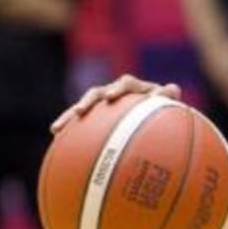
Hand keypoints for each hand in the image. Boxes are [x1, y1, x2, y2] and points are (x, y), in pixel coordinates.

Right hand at [51, 74, 181, 133]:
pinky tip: (57, 145)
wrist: (157, 118)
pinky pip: (80, 126)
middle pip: (96, 94)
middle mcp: (115, 94)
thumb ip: (170, 95)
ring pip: (83, 109)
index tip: (111, 97)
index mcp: (134, 88)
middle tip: (79, 112)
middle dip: (87, 102)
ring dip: (69, 117)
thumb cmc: (166, 110)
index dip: (118, 88)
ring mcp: (103, 106)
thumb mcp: (170, 103)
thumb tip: (171, 89)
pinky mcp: (95, 119)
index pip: (126, 83)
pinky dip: (70, 134)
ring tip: (56, 129)